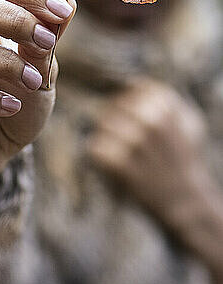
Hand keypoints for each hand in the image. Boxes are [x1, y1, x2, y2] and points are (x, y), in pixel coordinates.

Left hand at [89, 78, 206, 224]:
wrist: (186, 202)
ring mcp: (134, 140)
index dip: (129, 105)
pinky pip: (95, 148)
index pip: (130, 89)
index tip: (136, 122)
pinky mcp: (120, 162)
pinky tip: (117, 167)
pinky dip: (101, 158)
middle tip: (126, 142)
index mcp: (166, 105)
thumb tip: (134, 82)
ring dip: (108, 139)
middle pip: (113, 106)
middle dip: (115, 121)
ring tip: (123, 155)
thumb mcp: (189, 122)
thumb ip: (166, 98)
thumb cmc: (185, 161)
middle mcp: (150, 118)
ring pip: (103, 126)